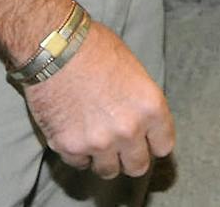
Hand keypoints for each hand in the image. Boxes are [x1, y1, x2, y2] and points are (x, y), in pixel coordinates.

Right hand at [22, 23, 173, 178]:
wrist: (55, 48)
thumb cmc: (96, 49)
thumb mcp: (135, 71)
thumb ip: (141, 102)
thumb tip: (141, 119)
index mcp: (151, 107)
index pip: (163, 146)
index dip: (154, 143)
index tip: (146, 140)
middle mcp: (129, 130)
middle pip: (138, 166)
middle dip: (131, 158)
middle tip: (121, 147)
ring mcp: (98, 142)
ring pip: (109, 171)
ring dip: (104, 159)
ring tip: (97, 142)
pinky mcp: (69, 147)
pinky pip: (79, 164)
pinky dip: (78, 154)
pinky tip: (76, 135)